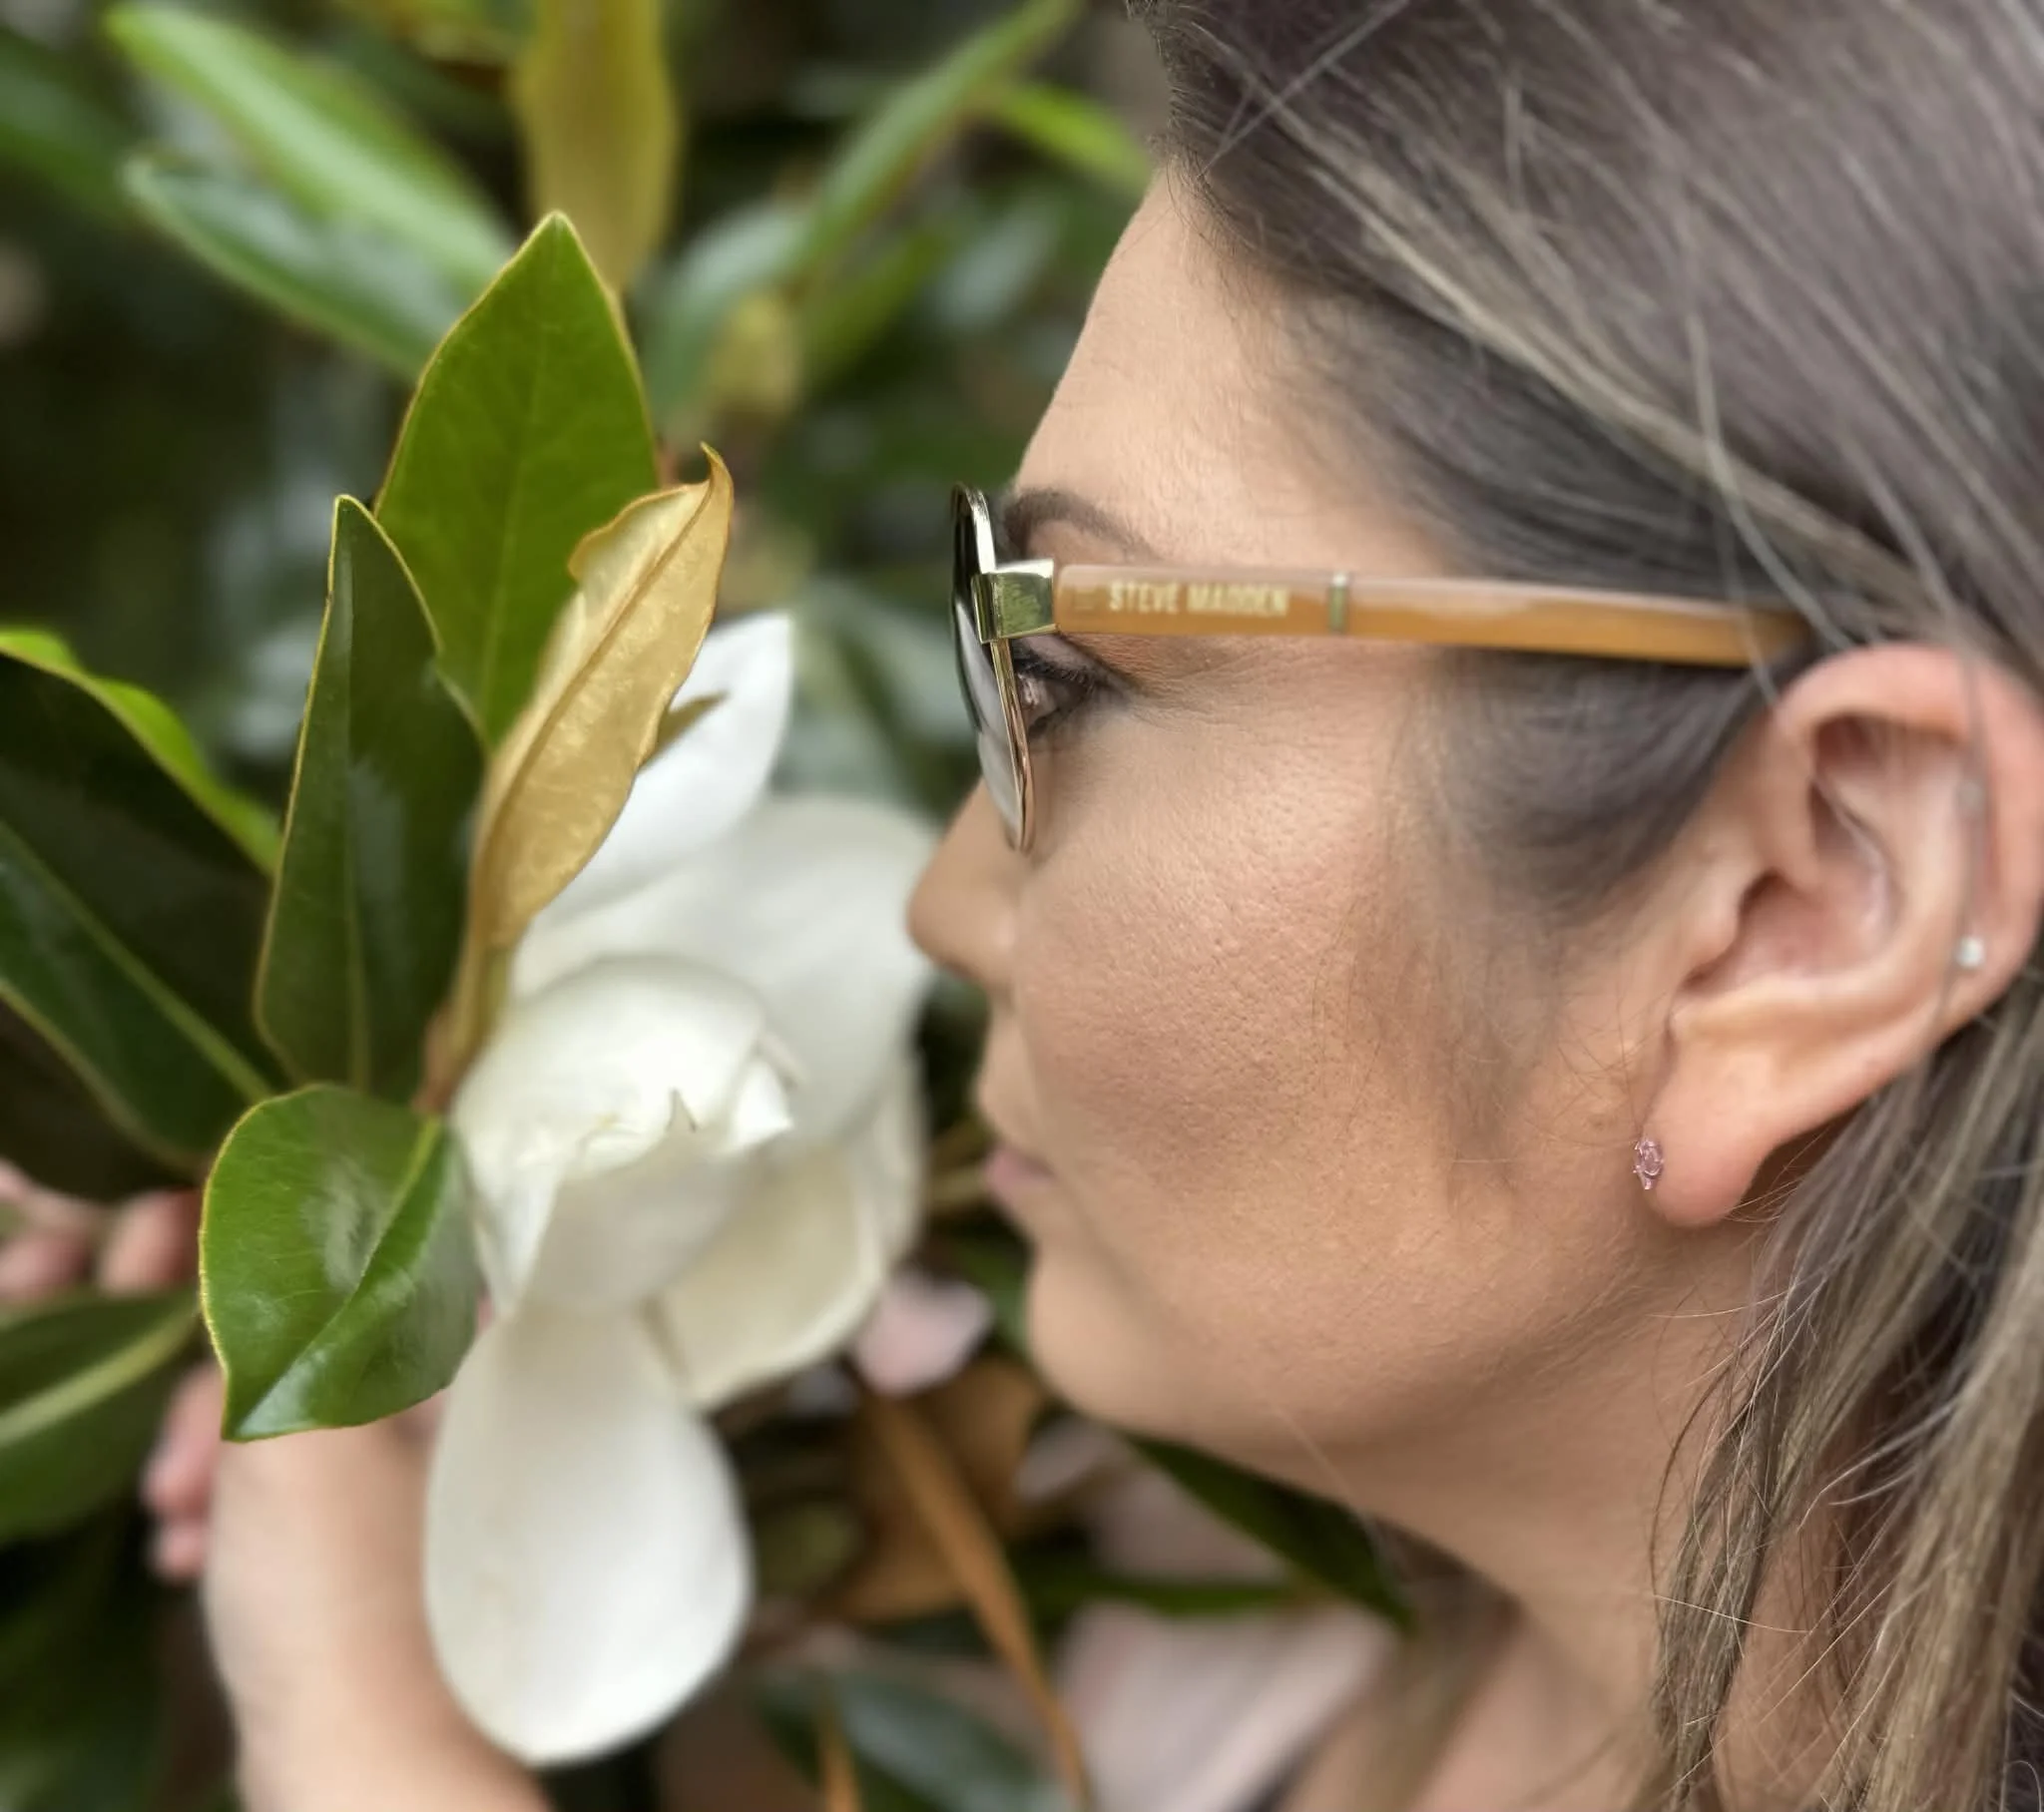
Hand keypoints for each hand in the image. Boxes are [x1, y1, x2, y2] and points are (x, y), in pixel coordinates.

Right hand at [2, 1168, 539, 1808]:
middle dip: (199, 1355)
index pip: (349, 1207)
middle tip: (168, 1432)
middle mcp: (433, 1371)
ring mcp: (393, 1443)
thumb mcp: (293, 1415)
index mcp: (443, 1329)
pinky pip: (267, 1460)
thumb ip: (274, 1283)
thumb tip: (262, 1158)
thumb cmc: (339, 1587)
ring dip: (200, 1437)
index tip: (151, 1249)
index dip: (237, 1211)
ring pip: (265, 1383)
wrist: (357, 1761)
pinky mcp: (349, 1515)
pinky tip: (187, 1549)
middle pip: (293, 1298)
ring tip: (180, 1509)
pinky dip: (219, 1494)